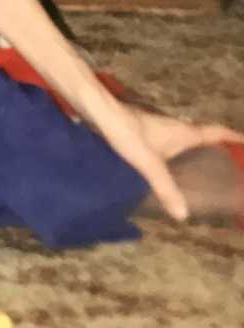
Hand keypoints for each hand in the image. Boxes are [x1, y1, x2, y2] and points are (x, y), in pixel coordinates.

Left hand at [88, 99, 243, 221]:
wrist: (98, 112)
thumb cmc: (127, 133)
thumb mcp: (149, 164)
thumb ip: (166, 188)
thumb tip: (183, 215)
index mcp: (183, 132)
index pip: (216, 132)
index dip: (233, 136)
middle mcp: (174, 127)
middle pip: (202, 135)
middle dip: (216, 146)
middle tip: (228, 162)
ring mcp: (157, 128)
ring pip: (183, 138)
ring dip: (195, 148)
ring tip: (202, 167)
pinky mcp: (141, 130)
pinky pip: (167, 142)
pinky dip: (175, 151)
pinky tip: (167, 165)